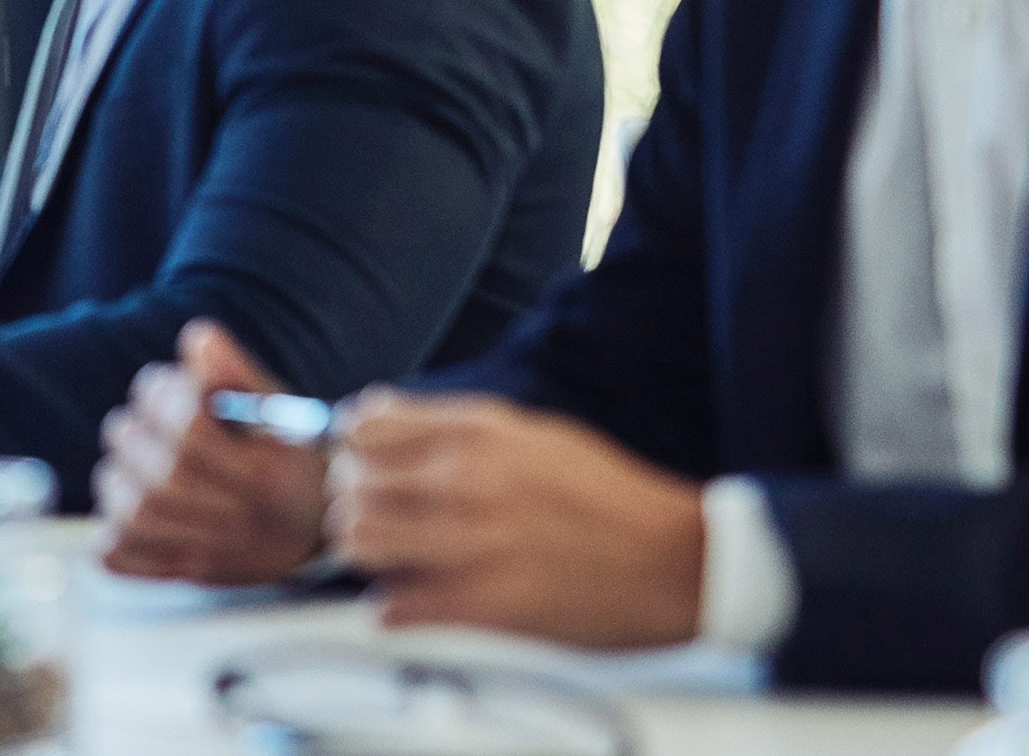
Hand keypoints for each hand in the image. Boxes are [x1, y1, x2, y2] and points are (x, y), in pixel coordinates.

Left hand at [99, 319, 330, 582]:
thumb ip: (237, 373)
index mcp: (266, 475)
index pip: (191, 434)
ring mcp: (209, 554)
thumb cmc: (290, 457)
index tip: (165, 383)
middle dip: (135, 433)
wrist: (317, 530)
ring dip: (118, 475)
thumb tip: (197, 338)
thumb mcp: (279, 411)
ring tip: (132, 457)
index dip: (164, 398)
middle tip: (140, 418)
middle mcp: (239, 522)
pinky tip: (129, 501)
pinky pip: (122, 559)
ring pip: (134, 516)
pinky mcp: (183, 573)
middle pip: (159, 478)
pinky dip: (111, 530)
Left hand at [333, 391, 706, 648]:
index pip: (361, 427)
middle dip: (353, 501)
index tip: (364, 466)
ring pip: (359, 539)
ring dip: (366, 552)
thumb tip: (378, 420)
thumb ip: (454, 427)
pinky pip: (397, 605)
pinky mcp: (487, 604)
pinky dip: (394, 607)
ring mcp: (473, 542)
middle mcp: (467, 479)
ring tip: (392, 559)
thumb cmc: (608, 498)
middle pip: (350, 482)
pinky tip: (414, 602)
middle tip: (376, 518)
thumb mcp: (532, 434)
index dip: (353, 449)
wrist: (678, 560)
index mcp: (477, 432)